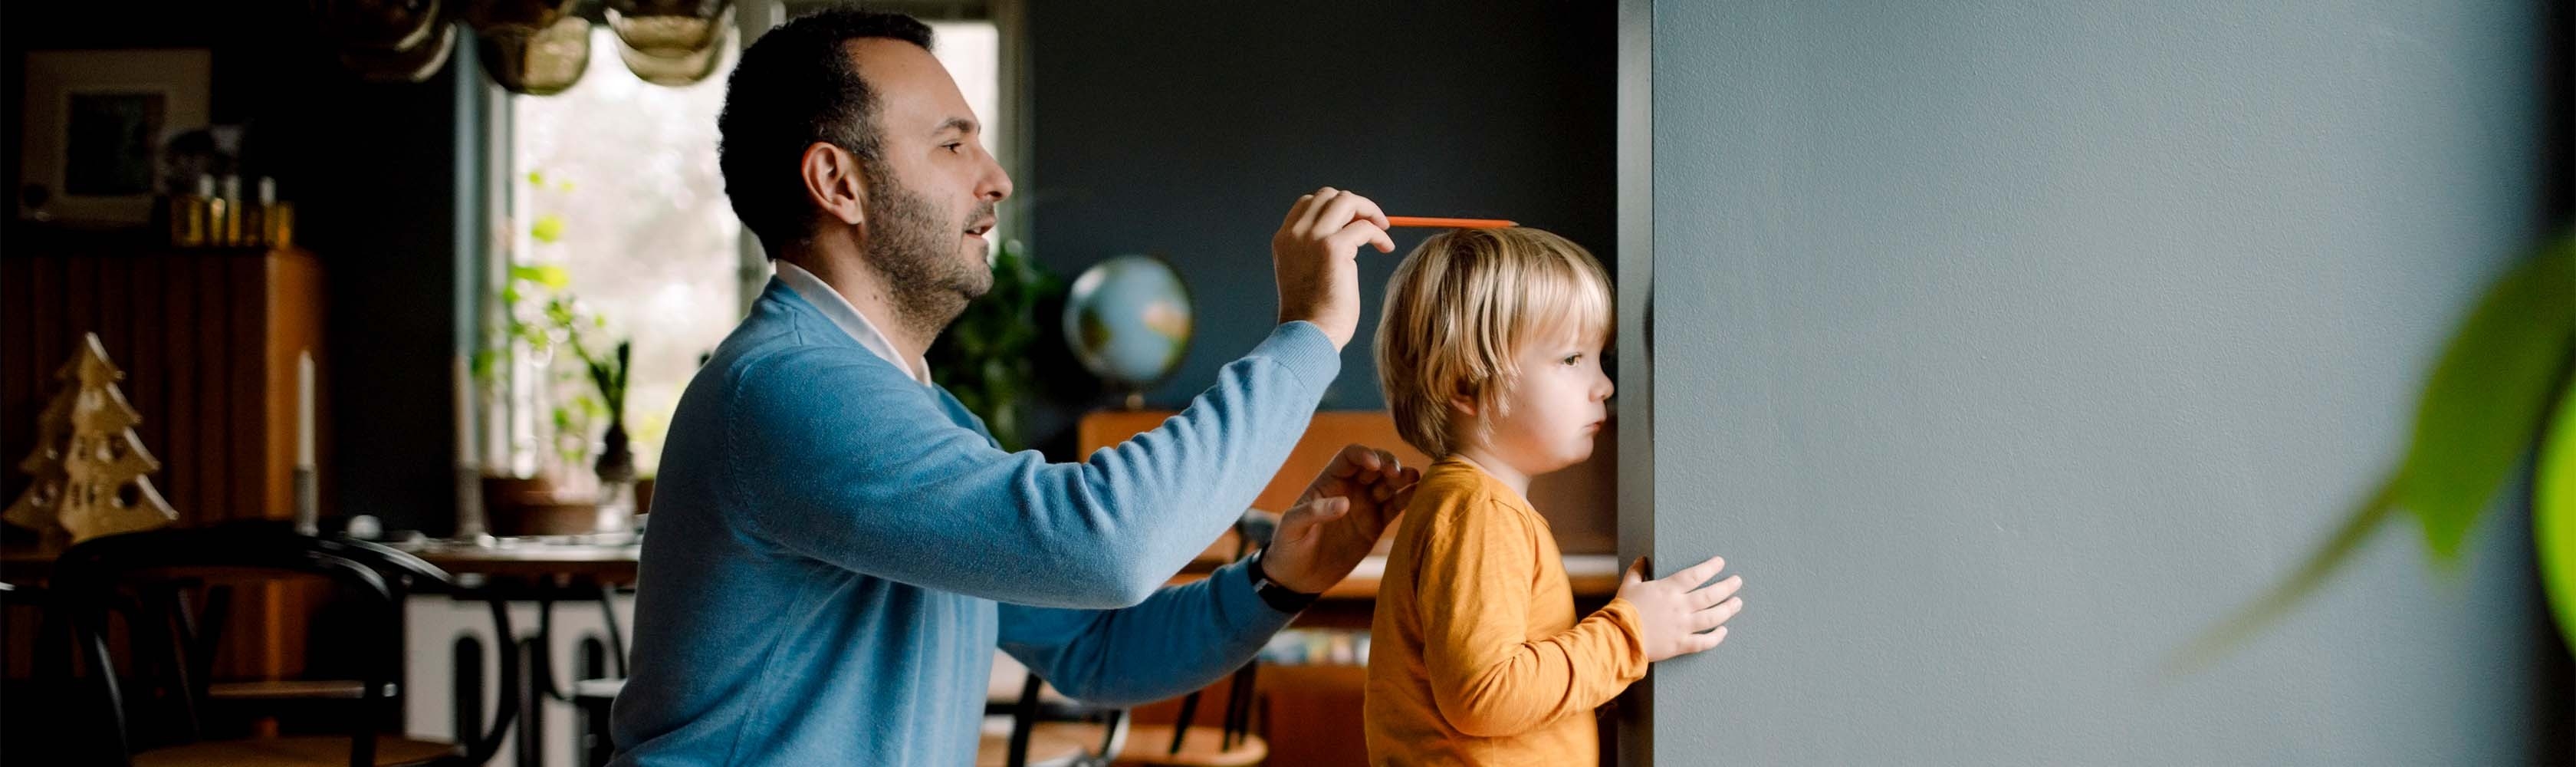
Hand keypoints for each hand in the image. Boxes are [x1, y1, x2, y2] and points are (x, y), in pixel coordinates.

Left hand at [1257, 444, 1420, 593]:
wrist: (1298, 578)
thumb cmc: (1288, 548)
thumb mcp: (1292, 528)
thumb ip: (1314, 512)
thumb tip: (1344, 503)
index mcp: (1328, 482)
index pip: (1350, 457)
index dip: (1365, 454)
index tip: (1375, 464)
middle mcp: (1349, 489)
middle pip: (1375, 465)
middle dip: (1389, 463)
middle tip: (1397, 473)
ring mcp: (1365, 506)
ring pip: (1389, 483)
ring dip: (1403, 478)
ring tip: (1414, 478)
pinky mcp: (1375, 525)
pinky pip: (1396, 506)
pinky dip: (1408, 499)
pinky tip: (1421, 494)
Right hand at [1271, 188, 1393, 349]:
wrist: (1309, 336)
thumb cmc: (1314, 315)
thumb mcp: (1305, 272)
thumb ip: (1315, 249)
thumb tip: (1348, 232)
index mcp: (1284, 239)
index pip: (1309, 203)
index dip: (1336, 208)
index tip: (1354, 224)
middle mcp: (1295, 233)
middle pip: (1329, 196)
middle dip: (1355, 206)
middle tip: (1373, 225)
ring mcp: (1313, 238)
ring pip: (1346, 201)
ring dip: (1369, 211)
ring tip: (1383, 231)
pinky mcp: (1333, 248)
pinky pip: (1365, 227)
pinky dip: (1380, 234)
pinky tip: (1386, 248)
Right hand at [1617, 555, 1742, 661]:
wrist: (1618, 637)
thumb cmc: (1622, 610)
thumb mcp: (1628, 585)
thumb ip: (1637, 571)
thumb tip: (1642, 559)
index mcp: (1667, 590)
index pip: (1695, 575)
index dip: (1710, 568)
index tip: (1721, 563)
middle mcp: (1679, 606)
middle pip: (1710, 595)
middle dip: (1727, 587)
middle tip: (1738, 581)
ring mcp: (1682, 626)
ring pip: (1712, 617)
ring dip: (1728, 609)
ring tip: (1738, 603)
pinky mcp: (1680, 645)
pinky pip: (1704, 642)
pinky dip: (1716, 637)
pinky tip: (1724, 631)